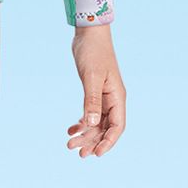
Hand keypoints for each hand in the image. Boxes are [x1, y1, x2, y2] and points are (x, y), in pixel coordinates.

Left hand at [66, 22, 125, 156]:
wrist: (89, 34)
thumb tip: (91, 124)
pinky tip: (71, 128)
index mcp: (117, 97)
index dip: (108, 142)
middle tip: (77, 152)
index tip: (96, 154)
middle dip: (92, 141)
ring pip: (96, 122)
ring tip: (70, 143)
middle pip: (105, 128)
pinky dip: (81, 122)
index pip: (117, 126)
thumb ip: (91, 101)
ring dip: (85, 134)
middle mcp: (112, 99)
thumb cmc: (93, 52)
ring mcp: (104, 96)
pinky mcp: (94, 92)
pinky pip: (89, 113)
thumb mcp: (91, 77)